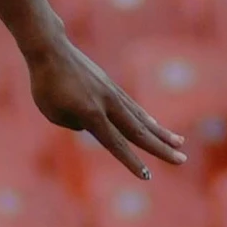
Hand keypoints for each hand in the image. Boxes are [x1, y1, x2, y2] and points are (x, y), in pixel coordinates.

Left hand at [27, 36, 185, 180]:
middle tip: (181, 160)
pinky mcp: (111, 85)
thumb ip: (76, 123)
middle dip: (161, 148)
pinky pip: (132, 106)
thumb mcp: (54, 112)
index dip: (131, 161)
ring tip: (179, 143)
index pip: (115, 144)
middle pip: (138, 132)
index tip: (147, 176)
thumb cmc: (45, 84)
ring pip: (140, 118)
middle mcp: (107, 104)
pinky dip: (145, 118)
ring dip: (161, 133)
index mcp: (91, 114)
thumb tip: (94, 126)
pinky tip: (155, 125)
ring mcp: (112, 93)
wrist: (50, 49)